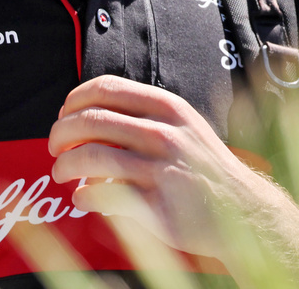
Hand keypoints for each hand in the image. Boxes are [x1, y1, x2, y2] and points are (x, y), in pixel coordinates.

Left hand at [47, 74, 284, 259]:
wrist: (244, 209)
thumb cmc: (203, 166)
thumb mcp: (182, 125)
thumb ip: (143, 115)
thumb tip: (88, 113)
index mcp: (167, 108)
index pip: (105, 88)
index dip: (74, 100)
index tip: (63, 114)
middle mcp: (164, 133)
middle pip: (91, 121)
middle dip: (61, 133)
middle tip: (54, 147)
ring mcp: (162, 169)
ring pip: (92, 159)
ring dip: (66, 166)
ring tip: (61, 173)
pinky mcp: (158, 206)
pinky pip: (105, 197)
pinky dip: (85, 197)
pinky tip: (83, 198)